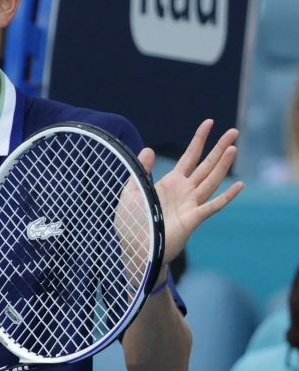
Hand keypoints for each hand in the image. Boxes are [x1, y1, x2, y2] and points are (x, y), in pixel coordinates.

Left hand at [138, 119, 244, 267]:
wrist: (134, 248)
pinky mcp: (193, 219)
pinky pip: (212, 205)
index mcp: (171, 183)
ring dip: (222, 165)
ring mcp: (191, 204)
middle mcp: (185, 191)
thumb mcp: (132, 191)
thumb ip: (141, 170)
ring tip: (233, 148)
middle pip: (206, 165)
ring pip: (211, 180)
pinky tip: (239, 185)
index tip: (209, 122)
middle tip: (233, 131)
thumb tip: (149, 149)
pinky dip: (226, 196)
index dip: (199, 140)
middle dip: (219, 148)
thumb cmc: (132, 222)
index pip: (189, 156)